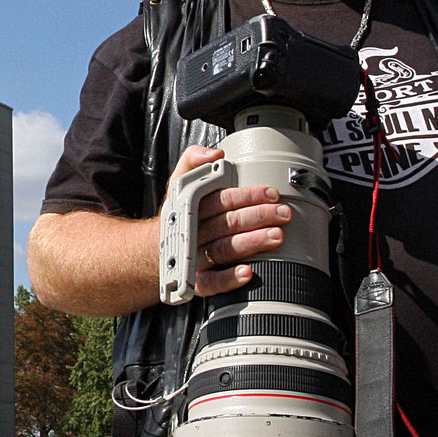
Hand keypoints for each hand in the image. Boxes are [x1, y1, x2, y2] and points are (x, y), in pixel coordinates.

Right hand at [168, 145, 291, 297]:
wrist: (154, 250)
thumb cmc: (177, 215)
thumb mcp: (179, 181)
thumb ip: (193, 160)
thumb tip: (215, 153)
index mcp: (189, 207)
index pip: (220, 199)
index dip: (247, 195)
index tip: (271, 193)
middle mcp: (191, 232)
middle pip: (226, 223)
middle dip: (257, 217)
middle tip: (282, 214)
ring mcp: (193, 258)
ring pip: (223, 249)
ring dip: (251, 243)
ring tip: (275, 236)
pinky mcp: (195, 281)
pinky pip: (210, 283)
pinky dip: (228, 279)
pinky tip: (247, 272)